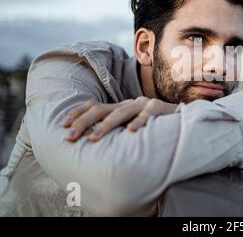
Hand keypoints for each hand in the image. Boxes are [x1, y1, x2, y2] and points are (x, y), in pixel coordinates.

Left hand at [61, 97, 177, 141]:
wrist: (180, 116)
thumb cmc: (152, 125)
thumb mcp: (130, 125)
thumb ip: (116, 129)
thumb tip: (91, 140)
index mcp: (119, 107)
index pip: (93, 106)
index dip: (77, 113)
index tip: (61, 125)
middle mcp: (127, 103)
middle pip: (100, 109)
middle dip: (83, 122)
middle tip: (69, 136)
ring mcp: (142, 104)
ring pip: (121, 112)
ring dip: (106, 125)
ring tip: (94, 138)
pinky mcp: (158, 108)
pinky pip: (147, 115)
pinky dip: (139, 122)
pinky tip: (131, 131)